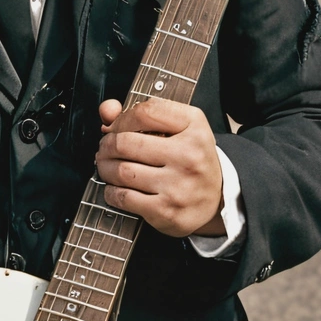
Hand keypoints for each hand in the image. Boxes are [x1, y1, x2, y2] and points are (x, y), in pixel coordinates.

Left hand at [96, 98, 224, 237]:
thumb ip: (142, 115)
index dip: (121, 119)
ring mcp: (178, 185)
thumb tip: (107, 110)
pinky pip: (123, 197)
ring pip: (121, 170)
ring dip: (104, 167)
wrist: (216, 199)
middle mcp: (189, 155)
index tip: (115, 126)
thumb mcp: (179, 128)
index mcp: (194, 127)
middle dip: (106, 144)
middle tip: (105, 147)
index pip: (144, 113)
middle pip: (126, 142)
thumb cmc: (192, 159)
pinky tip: (114, 187)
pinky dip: (110, 191)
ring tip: (105, 165)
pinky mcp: (166, 210)